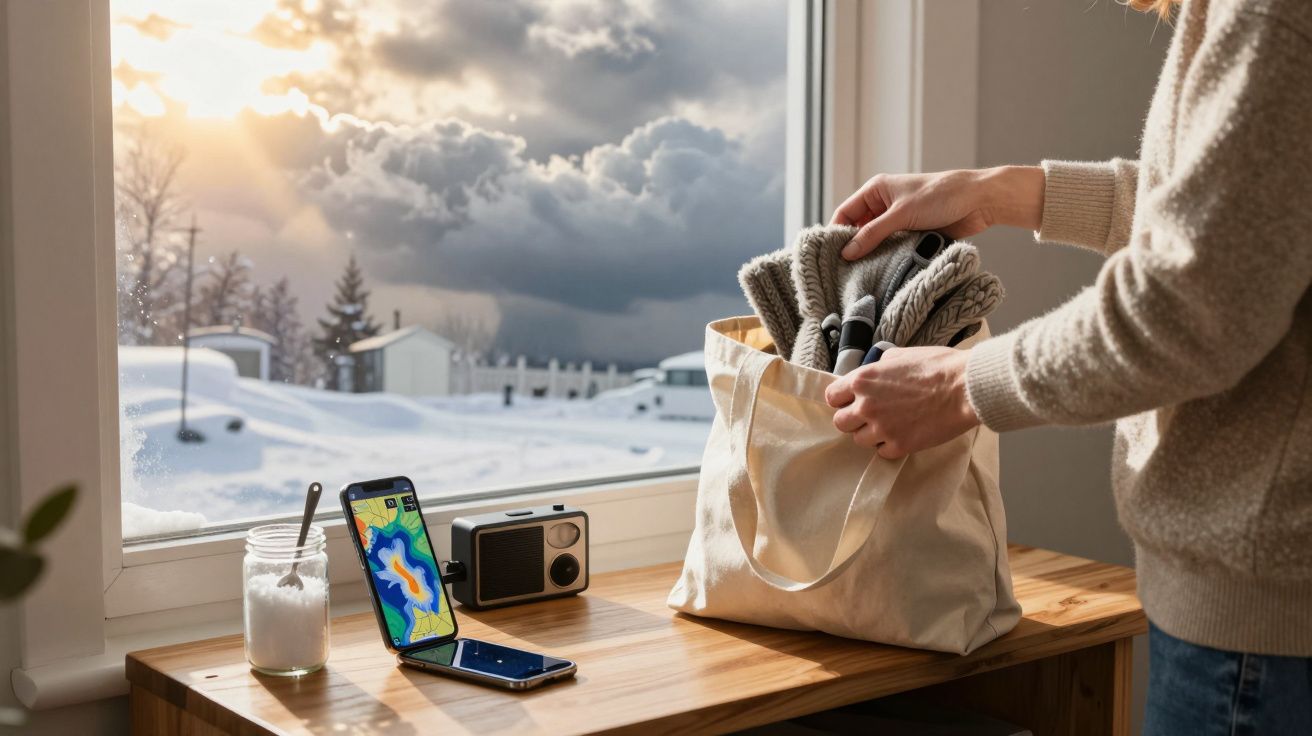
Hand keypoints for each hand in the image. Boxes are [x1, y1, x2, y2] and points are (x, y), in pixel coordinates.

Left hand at [824, 346, 979, 459]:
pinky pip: (882, 452)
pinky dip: (890, 446)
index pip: (832, 397)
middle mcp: (866, 406)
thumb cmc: (938, 366)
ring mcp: (882, 428)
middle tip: (870, 416)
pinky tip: (903, 434)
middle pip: (840, 423)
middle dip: (853, 419)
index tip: (851, 401)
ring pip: (859, 440)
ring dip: (871, 434)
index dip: (842, 399)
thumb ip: (880, 366)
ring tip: (890, 425)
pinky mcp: (899, 446)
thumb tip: (875, 371)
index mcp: (863, 380)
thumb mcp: (901, 355)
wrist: (965, 387)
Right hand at [830, 166, 1044, 259]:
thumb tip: (846, 252)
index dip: (836, 232)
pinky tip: (884, 272)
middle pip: (859, 229)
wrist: (979, 201)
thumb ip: (872, 234)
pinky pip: (893, 248)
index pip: (845, 212)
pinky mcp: (913, 233)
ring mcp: (899, 220)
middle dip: (854, 247)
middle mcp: (884, 205)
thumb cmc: (940, 195)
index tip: (829, 255)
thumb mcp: (900, 214)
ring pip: (876, 241)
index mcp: (876, 190)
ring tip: (863, 275)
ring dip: (873, 255)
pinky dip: (889, 258)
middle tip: (844, 270)